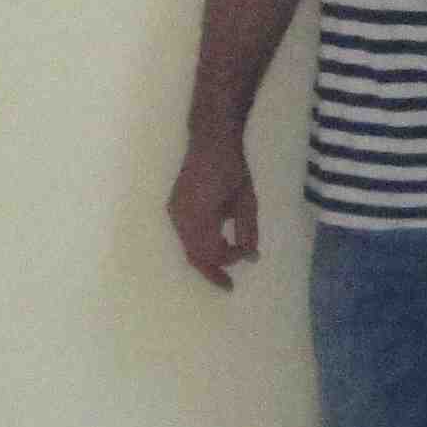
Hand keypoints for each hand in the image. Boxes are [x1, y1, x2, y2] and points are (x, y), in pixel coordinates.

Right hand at [166, 132, 259, 286]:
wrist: (210, 139)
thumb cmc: (232, 168)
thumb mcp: (247, 201)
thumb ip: (248, 230)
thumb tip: (251, 257)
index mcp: (199, 216)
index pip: (212, 252)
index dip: (230, 259)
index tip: (248, 254)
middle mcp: (181, 217)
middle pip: (195, 255)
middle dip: (212, 270)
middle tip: (228, 286)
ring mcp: (174, 212)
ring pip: (188, 246)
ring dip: (207, 257)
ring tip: (226, 263)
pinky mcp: (174, 206)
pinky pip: (186, 235)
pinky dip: (200, 245)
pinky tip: (215, 244)